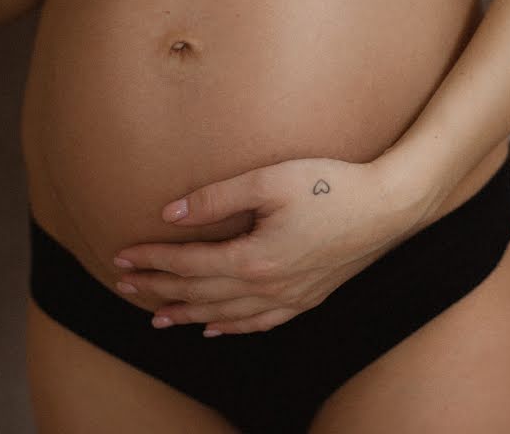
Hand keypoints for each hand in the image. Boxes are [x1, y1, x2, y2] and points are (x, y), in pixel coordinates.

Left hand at [112, 157, 428, 335]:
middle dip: (158, 290)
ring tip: (158, 318)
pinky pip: (260, 324)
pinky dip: (231, 328)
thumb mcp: (270, 180)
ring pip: (225, 315)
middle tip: (124, 288)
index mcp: (253, 258)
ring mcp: (290, 297)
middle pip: (200, 294)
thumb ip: (216, 198)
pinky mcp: (308, 297)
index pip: (189, 264)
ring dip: (188, 315)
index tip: (120, 258)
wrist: (389, 207)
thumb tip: (170, 215)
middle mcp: (267, 287)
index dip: (151, 262)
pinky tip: (216, 329)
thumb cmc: (331, 185)